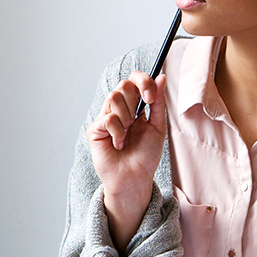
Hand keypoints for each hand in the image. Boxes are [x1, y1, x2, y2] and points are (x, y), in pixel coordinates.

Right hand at [87, 71, 167, 254]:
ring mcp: (105, 118)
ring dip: (127, 116)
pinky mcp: (95, 130)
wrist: (135, 178)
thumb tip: (162, 77)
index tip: (151, 96)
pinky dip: (118, 131)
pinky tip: (119, 144)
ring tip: (128, 133)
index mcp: (134, 106)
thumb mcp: (157, 126)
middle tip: (140, 117)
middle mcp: (118, 109)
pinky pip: (108, 118)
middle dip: (136, 97)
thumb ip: (158, 103)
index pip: (134, 80)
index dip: (143, 81)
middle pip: (123, 84)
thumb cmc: (146, 155)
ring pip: (113, 97)